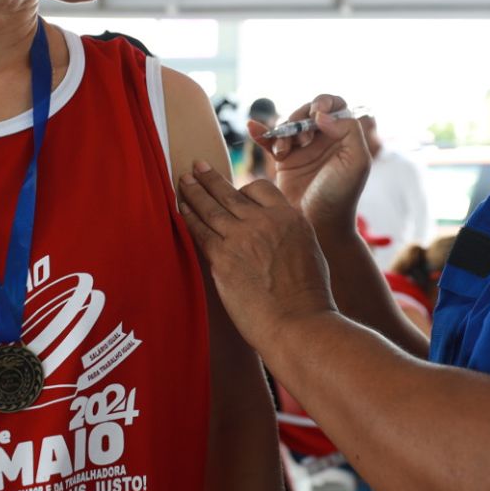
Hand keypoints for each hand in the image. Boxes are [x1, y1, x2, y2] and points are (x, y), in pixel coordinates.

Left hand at [177, 162, 334, 352]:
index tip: (234, 193)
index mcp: (290, 218)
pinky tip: (180, 209)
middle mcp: (265, 221)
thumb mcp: (309, 253)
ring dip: (193, 191)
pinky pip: (200, 230)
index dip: (243, 189)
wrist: (298, 324)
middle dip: (209, 178)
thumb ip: (288, 236)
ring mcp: (242, 238)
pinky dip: (188, 216)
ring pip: (210, 206)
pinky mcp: (222, 258)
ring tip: (182, 181)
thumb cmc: (308, 298)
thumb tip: (274, 236)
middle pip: (230, 191)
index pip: (259, 188)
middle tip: (196, 166)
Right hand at [251, 94, 371, 232]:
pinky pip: (271, 141)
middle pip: (307, 112)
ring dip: (283, 132)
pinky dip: (261, 133)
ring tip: (284, 153)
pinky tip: (253, 128)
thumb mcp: (357, 162)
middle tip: (300, 140)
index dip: (325, 102)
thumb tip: (322, 114)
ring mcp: (303, 150)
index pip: (335, 106)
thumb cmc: (341, 196)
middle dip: (300, 119)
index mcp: (343, 137)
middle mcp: (324, 140)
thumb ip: (349, 131)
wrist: (319, 226)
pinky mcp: (285, 162)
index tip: (317, 111)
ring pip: (289, 125)